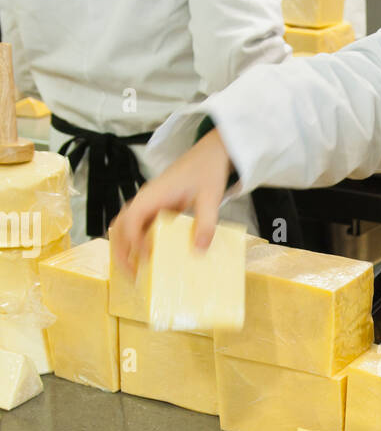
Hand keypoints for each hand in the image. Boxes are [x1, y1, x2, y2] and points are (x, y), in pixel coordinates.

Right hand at [110, 128, 232, 271]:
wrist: (209, 154)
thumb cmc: (207, 171)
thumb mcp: (211, 197)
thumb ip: (206, 222)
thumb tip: (199, 250)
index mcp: (153, 194)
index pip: (132, 219)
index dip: (134, 241)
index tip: (145, 260)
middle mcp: (145, 199)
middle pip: (120, 226)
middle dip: (121, 251)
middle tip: (132, 276)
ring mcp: (147, 204)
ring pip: (124, 227)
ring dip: (124, 248)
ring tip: (134, 272)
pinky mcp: (154, 208)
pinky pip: (137, 227)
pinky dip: (135, 244)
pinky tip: (146, 260)